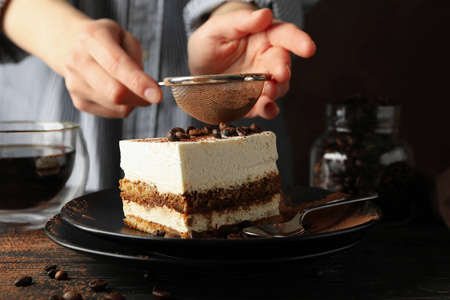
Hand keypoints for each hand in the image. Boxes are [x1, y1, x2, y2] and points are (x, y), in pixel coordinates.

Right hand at [60, 19, 161, 117]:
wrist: (72, 46)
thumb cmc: (105, 41)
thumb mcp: (125, 37)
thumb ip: (136, 59)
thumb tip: (146, 87)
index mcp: (92, 38)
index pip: (116, 65)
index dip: (139, 83)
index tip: (157, 96)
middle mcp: (78, 61)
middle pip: (114, 92)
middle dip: (140, 98)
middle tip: (153, 95)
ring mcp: (75, 84)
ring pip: (116, 106)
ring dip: (133, 102)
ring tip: (130, 86)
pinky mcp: (79, 102)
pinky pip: (112, 113)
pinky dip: (123, 106)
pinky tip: (118, 91)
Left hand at [188, 7, 315, 119]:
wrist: (196, 67)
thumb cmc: (210, 42)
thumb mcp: (218, 28)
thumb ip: (240, 21)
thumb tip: (264, 14)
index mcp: (263, 37)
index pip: (285, 35)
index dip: (299, 41)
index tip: (308, 48)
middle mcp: (266, 60)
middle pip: (283, 64)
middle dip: (284, 69)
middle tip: (281, 73)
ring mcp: (261, 82)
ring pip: (279, 87)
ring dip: (276, 90)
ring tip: (269, 91)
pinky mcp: (253, 100)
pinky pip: (265, 106)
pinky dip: (268, 109)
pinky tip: (267, 108)